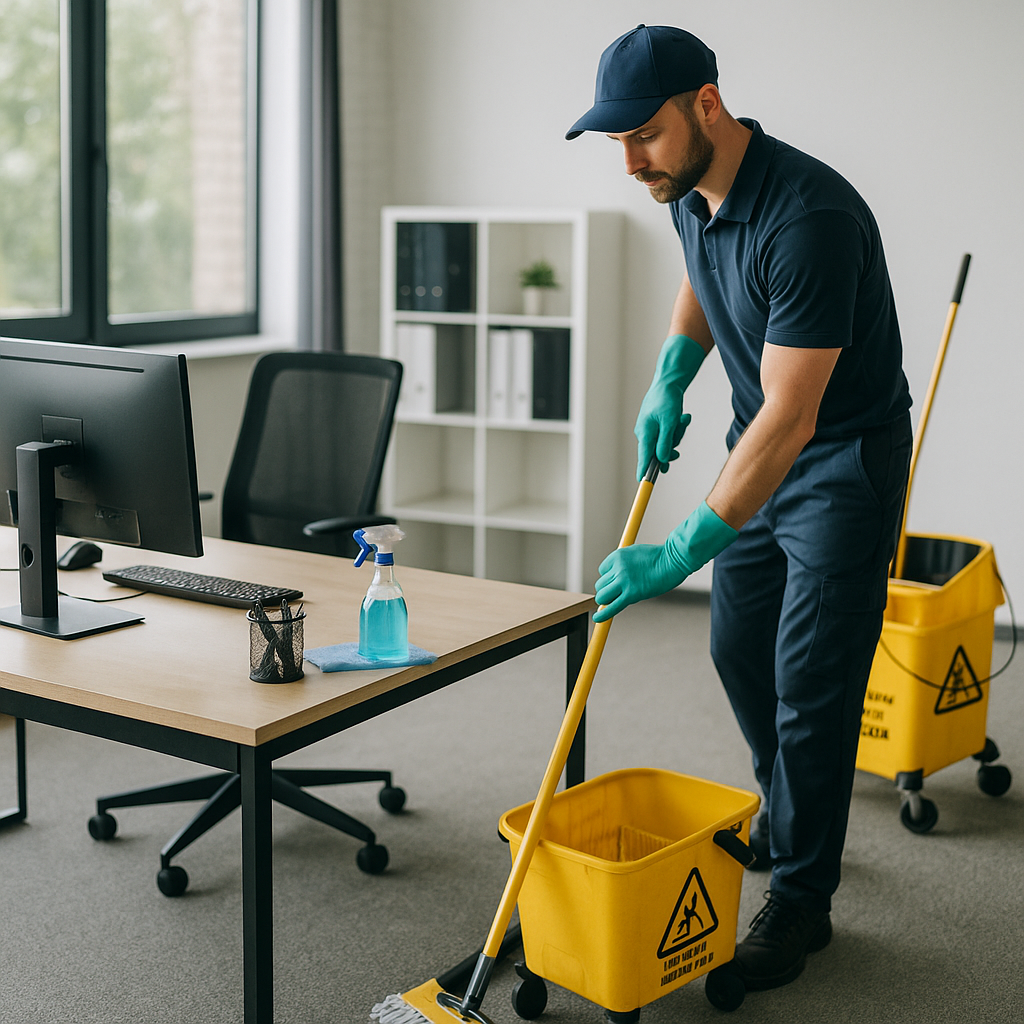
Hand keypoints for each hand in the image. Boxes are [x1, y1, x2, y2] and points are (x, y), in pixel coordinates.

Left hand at [592, 501, 738, 622]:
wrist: (674, 561)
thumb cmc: (660, 558)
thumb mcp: (635, 554)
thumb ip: (623, 564)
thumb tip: (615, 579)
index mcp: (618, 555)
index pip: (602, 570)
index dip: (610, 578)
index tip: (618, 581)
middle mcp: (618, 567)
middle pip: (600, 584)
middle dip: (608, 590)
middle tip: (619, 592)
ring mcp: (624, 580)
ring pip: (602, 596)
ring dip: (607, 600)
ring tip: (617, 600)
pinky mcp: (631, 593)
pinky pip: (612, 607)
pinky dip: (603, 614)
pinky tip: (597, 618)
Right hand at [634, 335, 705, 481]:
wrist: (668, 381)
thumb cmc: (667, 400)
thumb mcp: (669, 422)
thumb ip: (665, 442)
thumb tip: (663, 460)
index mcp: (645, 433)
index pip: (644, 458)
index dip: (644, 472)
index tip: (643, 484)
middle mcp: (645, 433)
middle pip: (658, 452)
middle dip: (672, 446)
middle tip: (678, 443)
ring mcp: (651, 429)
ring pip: (666, 443)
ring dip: (677, 434)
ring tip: (681, 418)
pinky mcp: (657, 425)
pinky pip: (668, 434)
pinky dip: (677, 427)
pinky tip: (682, 416)